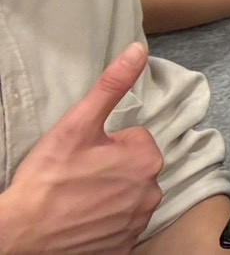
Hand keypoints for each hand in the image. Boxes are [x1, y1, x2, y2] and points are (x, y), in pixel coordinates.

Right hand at [0, 43, 163, 252]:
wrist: (20, 234)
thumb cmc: (48, 179)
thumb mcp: (78, 124)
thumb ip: (112, 85)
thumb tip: (138, 50)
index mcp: (147, 159)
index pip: (135, 139)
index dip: (108, 144)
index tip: (85, 156)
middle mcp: (152, 193)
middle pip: (134, 168)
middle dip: (112, 169)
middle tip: (79, 177)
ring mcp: (138, 223)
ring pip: (129, 196)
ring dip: (110, 195)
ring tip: (78, 199)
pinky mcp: (124, 247)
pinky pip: (122, 226)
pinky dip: (106, 223)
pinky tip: (83, 221)